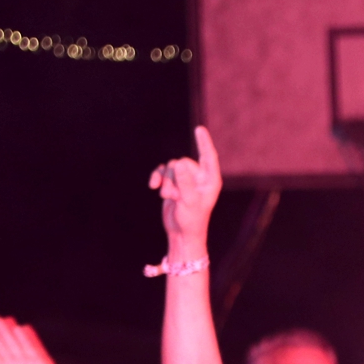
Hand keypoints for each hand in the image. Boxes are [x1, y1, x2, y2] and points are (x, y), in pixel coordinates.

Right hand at [151, 125, 222, 252]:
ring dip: (166, 182)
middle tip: (174, 196)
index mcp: (210, 181)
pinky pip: (163, 171)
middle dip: (174, 178)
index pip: (208, 156)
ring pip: (171, 167)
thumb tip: (178, 163)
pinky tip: (152, 186)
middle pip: (182, 163)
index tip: (199, 129)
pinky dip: (157, 177)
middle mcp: (200, 178)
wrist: (181, 234)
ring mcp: (186, 180)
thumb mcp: (188, 202)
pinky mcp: (174, 183)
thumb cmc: (191, 221)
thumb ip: (185, 183)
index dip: (204, 142)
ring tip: (169, 198)